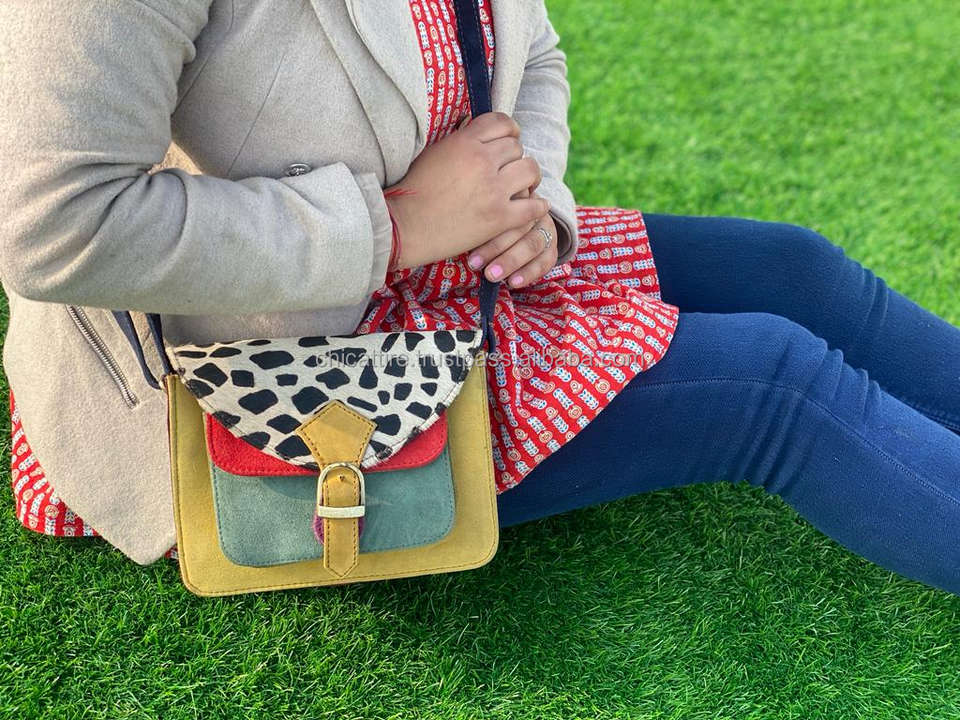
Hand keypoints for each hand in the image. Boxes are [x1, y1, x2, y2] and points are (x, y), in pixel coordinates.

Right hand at [382, 112, 549, 269]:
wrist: (404, 227)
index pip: (502, 122)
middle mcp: (482, 161)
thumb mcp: (433, 153)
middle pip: (517, 147)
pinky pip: (533, 206)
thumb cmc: (412, 191)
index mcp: (465, 142)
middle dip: (514, 157)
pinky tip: (535, 206)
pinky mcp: (499, 218)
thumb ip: (457, 138)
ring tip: (524, 186)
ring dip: (529, 177)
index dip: (509, 131)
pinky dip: (538, 206)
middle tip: (509, 170)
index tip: (508, 141)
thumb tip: (473, 124)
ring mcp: (493, 190)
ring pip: (531, 170)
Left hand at [465, 190, 558, 287]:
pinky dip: (529, 273)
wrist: (526, 219)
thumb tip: (454, 232)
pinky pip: (546, 261)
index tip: (467, 243)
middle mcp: (534, 210)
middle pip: (519, 226)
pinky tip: (513, 283)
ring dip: (511, 261)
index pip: (506, 208)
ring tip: (491, 276)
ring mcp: (546, 228)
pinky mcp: (552, 247)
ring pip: (532, 244)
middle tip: (474, 264)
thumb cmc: (493, 216)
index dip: (487, 227)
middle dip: (495, 247)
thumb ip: (475, 216)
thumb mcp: (486, 209)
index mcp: (518, 195)